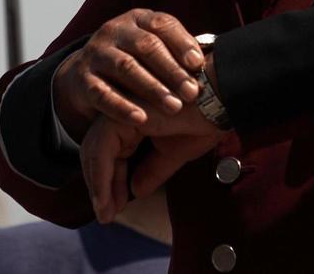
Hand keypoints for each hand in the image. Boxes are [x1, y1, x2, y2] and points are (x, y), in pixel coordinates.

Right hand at [52, 9, 204, 140]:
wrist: (84, 76)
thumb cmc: (133, 62)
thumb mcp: (151, 49)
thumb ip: (176, 51)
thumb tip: (214, 60)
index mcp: (136, 20)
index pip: (161, 24)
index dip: (181, 42)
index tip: (199, 63)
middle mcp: (114, 31)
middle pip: (146, 46)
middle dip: (172, 70)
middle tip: (193, 92)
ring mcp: (96, 53)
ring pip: (125, 67)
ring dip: (152, 88)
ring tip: (174, 107)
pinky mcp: (83, 79)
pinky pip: (102, 93)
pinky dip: (122, 106)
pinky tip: (141, 118)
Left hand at [81, 112, 220, 222]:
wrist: (219, 98)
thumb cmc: (202, 120)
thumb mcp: (174, 153)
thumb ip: (153, 170)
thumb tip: (137, 191)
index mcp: (133, 121)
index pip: (110, 154)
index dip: (110, 183)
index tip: (114, 209)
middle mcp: (122, 114)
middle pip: (96, 153)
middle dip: (100, 187)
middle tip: (106, 215)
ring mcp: (120, 111)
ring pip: (94, 152)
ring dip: (98, 186)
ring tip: (105, 213)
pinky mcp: (122, 114)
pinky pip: (101, 149)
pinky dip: (101, 176)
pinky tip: (106, 199)